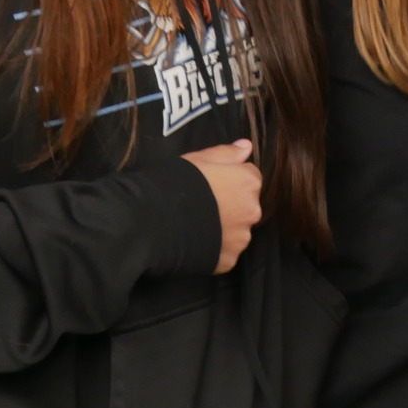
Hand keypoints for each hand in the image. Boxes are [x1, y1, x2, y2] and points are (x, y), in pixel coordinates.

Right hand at [184, 139, 261, 273]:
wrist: (155, 221)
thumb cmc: (177, 182)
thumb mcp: (199, 158)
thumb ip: (227, 153)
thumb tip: (247, 146)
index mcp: (248, 182)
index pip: (249, 178)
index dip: (230, 180)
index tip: (211, 185)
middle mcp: (253, 210)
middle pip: (246, 206)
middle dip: (230, 206)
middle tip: (203, 207)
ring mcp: (241, 238)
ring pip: (237, 231)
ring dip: (224, 229)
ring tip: (197, 226)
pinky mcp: (228, 260)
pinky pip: (225, 252)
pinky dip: (214, 248)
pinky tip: (195, 243)